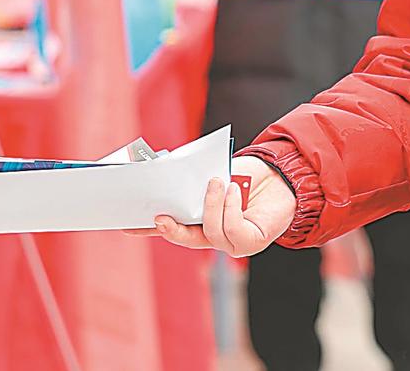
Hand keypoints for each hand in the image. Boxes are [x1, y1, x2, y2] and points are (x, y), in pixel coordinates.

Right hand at [131, 156, 295, 256]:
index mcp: (200, 221)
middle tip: (158, 215)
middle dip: (171, 229)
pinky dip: (230, 207)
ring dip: (211, 205)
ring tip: (217, 181)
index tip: (126, 224)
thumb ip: (193, 179)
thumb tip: (162, 167)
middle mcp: (213, 235)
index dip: (147, 228)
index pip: (170, 227)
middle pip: (185, 238)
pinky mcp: (250, 243)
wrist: (283, 177)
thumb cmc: (247, 175)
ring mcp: (231, 243)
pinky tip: (233, 190)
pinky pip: (232, 229)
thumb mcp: (214, 172)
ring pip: (211, 232)